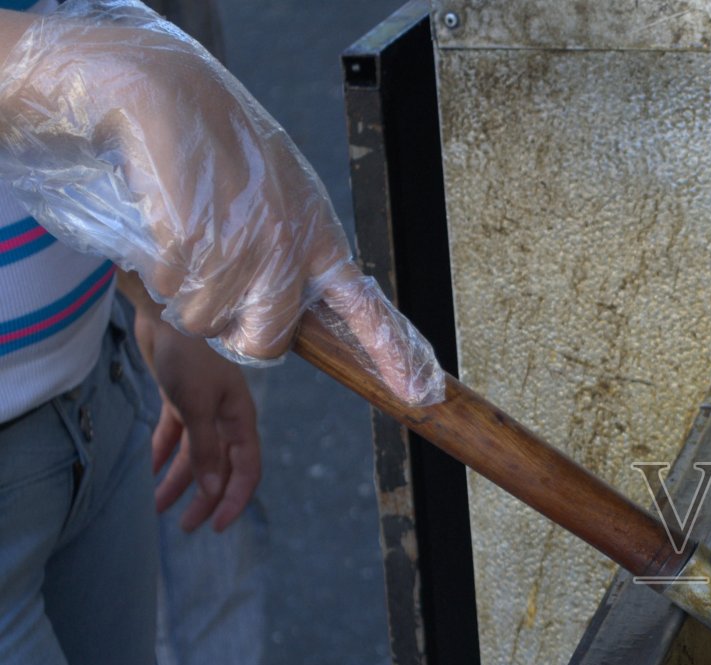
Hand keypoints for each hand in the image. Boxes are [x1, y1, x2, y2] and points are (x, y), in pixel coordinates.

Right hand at [0, 1, 441, 404]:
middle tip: (219, 287)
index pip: (366, 310)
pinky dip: (161, 271)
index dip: (393, 355)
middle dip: (236, 331)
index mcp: (321, 240)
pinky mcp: (196, 245)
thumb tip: (292, 308)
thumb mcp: (285, 199)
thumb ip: (295, 252)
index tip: (420, 393)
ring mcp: (244, 250)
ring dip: (190, 296)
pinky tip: (169, 227)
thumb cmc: (229, 148)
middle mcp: (289, 252)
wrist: (171, 96)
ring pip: (210, 324)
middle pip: (267, 342)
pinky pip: (173, 292)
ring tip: (191, 242)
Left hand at [138, 298, 261, 531]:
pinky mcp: (179, 399)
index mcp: (240, 420)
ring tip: (158, 507)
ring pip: (195, 456)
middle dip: (204, 499)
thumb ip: (206, 449)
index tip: (216, 527)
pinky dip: (163, 454)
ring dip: (178, 482)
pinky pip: (174, 436)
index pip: (247, 470)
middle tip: (185, 527)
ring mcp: (203, 409)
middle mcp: (226, 418)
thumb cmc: (188, 355)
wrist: (166, 311)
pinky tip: (149, 470)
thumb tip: (214, 491)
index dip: (234, 500)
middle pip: (220, 468)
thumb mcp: (197, 405)